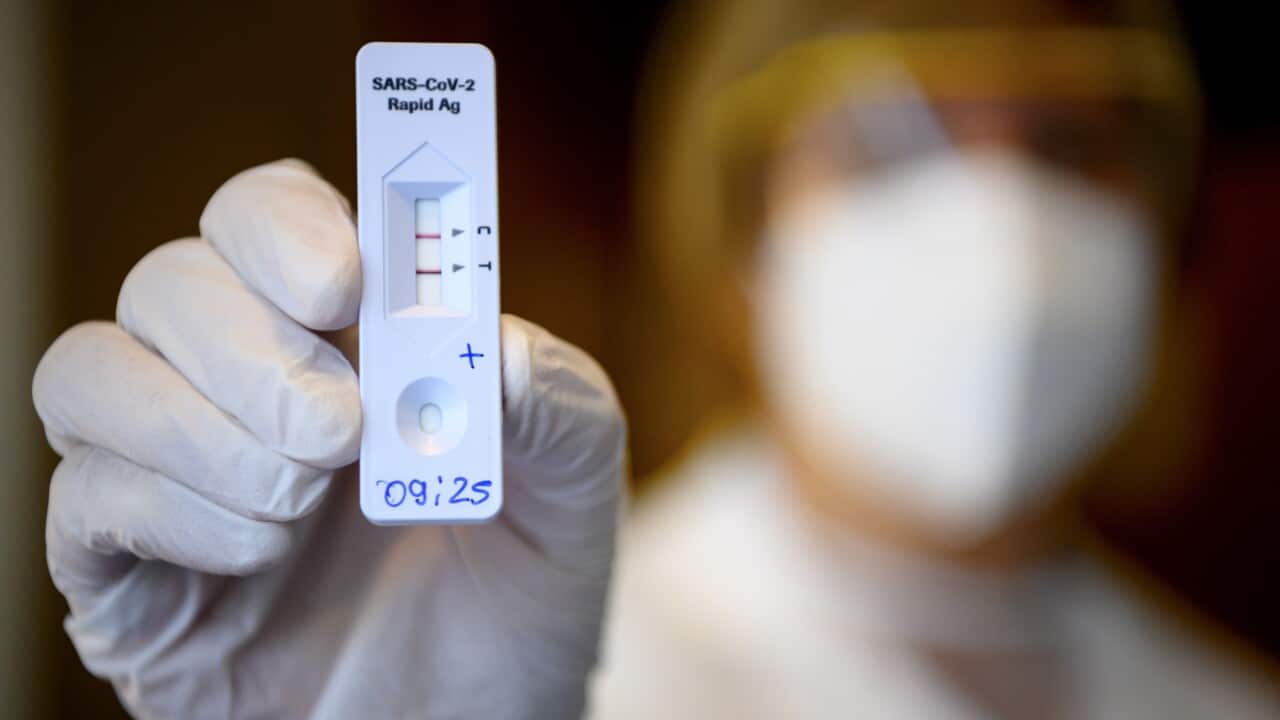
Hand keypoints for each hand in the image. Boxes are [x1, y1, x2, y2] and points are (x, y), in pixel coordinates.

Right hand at [33, 159, 625, 718]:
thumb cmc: (517, 594)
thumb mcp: (576, 492)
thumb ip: (556, 402)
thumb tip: (491, 341)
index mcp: (346, 339)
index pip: (264, 216)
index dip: (285, 226)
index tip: (344, 284)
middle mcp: (243, 386)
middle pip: (171, 281)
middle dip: (249, 344)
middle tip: (340, 425)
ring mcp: (174, 474)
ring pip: (89, 372)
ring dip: (200, 428)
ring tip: (306, 495)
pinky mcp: (127, 574)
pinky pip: (81, 501)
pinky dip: (170, 511)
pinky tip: (260, 553)